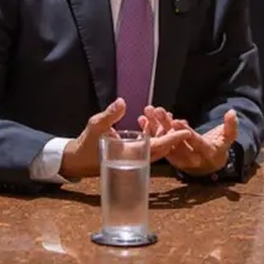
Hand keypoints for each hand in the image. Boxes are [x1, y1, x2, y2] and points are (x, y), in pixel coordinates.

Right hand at [60, 99, 192, 179]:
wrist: (77, 161)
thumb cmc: (86, 145)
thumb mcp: (96, 126)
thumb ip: (110, 115)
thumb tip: (122, 102)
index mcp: (131, 154)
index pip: (158, 147)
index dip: (173, 139)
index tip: (186, 132)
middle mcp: (136, 158)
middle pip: (162, 149)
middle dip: (172, 135)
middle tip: (181, 122)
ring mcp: (134, 158)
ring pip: (155, 147)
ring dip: (162, 134)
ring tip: (168, 119)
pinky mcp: (130, 155)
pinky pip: (147, 147)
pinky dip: (152, 136)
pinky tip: (152, 123)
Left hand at [139, 106, 238, 176]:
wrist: (210, 164)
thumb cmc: (219, 147)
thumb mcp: (227, 138)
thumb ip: (230, 126)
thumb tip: (232, 112)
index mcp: (205, 153)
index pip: (194, 143)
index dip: (185, 132)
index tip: (176, 121)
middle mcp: (189, 158)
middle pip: (176, 141)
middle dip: (165, 125)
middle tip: (157, 111)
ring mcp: (178, 158)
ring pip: (165, 141)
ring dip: (155, 126)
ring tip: (148, 111)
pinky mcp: (169, 156)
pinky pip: (159, 143)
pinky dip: (151, 131)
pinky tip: (142, 119)